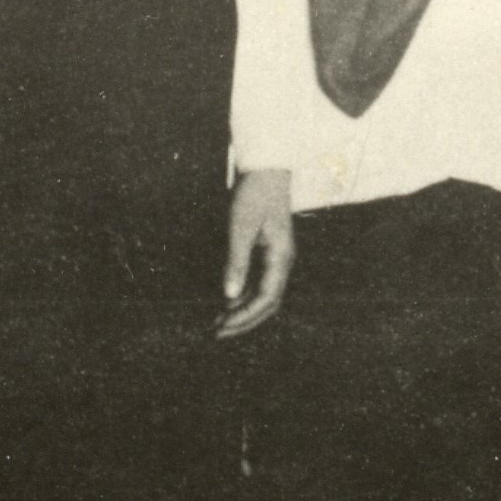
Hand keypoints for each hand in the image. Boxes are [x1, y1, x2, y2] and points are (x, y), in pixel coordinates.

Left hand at [218, 169, 295, 337]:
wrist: (265, 168)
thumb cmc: (254, 194)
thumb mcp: (241, 227)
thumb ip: (236, 262)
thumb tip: (228, 296)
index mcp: (281, 257)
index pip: (266, 299)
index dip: (245, 317)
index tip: (223, 326)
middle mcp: (282, 261)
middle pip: (268, 303)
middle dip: (244, 320)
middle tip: (218, 332)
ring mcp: (277, 257)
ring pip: (264, 294)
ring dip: (243, 310)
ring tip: (219, 321)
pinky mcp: (269, 251)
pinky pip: (259, 282)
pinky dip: (244, 295)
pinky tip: (227, 300)